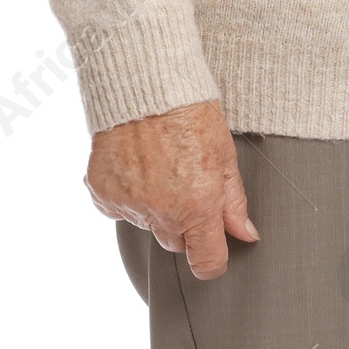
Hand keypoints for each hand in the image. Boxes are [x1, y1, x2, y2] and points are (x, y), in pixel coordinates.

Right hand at [85, 99, 257, 280]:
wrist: (145, 85)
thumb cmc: (190, 114)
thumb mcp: (225, 157)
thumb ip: (234, 203)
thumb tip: (246, 235)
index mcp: (198, 207)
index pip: (206, 262)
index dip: (212, 260)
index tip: (212, 250)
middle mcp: (161, 212)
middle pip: (175, 242)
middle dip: (183, 223)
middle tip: (184, 185)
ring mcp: (129, 204)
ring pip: (146, 224)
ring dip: (153, 207)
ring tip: (158, 166)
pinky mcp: (103, 193)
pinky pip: (118, 209)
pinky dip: (127, 195)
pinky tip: (136, 166)